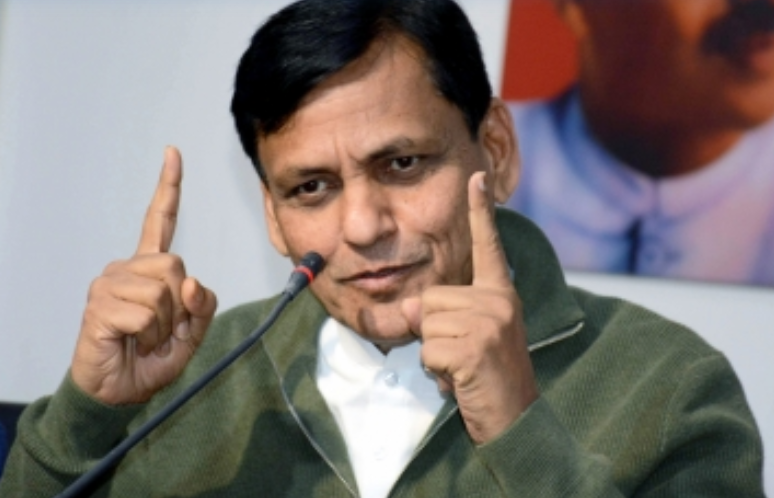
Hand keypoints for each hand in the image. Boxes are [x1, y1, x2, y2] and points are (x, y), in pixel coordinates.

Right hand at [71, 147, 217, 404]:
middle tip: (160, 331)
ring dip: (164, 326)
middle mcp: (126, 268)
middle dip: (181, 307)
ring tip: (143, 338)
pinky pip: (146, 314)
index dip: (168, 188)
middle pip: (177, 267)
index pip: (159, 221)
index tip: (172, 153)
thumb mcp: (192, 332)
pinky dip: (148, 336)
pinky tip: (130, 342)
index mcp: (149, 269)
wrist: (119, 390)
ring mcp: (109, 283)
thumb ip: (203, 306)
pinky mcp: (99, 304)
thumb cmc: (152, 357)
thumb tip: (192, 283)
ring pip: (164, 293)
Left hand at [401, 171, 536, 444]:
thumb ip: (439, 314)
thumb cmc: (488, 378)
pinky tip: (462, 380)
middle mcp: (499, 300)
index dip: (480, 212)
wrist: (515, 420)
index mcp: (501, 294)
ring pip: (425, 323)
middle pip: (430, 298)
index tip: (477, 177)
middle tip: (462, 356)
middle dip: (434, 331)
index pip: (488, 247)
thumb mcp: (466, 337)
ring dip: (435, 353)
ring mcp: (490, 321)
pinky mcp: (477, 345)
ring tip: (463, 368)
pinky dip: (436, 371)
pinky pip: (428, 349)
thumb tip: (412, 306)